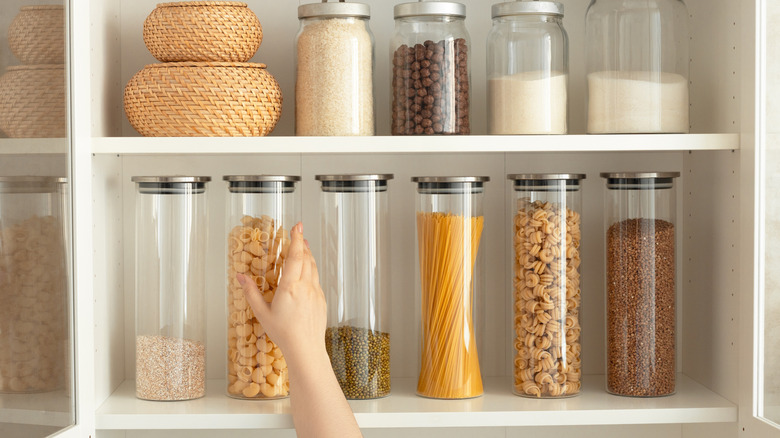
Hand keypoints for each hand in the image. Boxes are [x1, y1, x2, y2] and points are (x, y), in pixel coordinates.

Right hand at [237, 222, 326, 362]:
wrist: (306, 348)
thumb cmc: (283, 333)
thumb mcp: (262, 313)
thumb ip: (251, 293)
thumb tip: (240, 277)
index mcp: (290, 287)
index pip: (295, 257)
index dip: (295, 239)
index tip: (297, 226)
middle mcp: (306, 287)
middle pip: (306, 258)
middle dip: (302, 243)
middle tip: (298, 233)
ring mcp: (316, 293)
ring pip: (313, 267)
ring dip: (308, 255)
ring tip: (303, 246)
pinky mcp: (321, 300)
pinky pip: (317, 279)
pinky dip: (312, 269)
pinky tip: (308, 270)